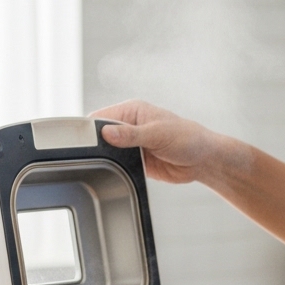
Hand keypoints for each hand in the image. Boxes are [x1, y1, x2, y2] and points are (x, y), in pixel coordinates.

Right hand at [89, 100, 216, 183]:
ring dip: (105, 159)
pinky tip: (112, 173)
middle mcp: (129, 126)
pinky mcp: (135, 160)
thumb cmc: (188, 138)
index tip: (80, 142)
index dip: (89, 129)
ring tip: (102, 167)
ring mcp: (131, 144)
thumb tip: (106, 132)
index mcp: (132, 111)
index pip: (100, 117)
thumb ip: (132, 134)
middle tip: (90, 158)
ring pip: (107, 151)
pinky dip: (114, 169)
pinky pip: (117, 164)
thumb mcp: (159, 134)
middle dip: (95, 146)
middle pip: (100, 135)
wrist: (203, 160)